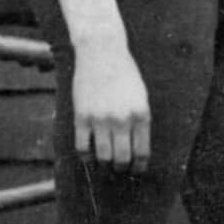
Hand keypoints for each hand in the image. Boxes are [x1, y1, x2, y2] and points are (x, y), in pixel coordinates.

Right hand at [70, 41, 149, 167]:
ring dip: (105, 164)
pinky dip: (86, 156)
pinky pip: (82, 147)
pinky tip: (89, 155)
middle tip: (120, 169)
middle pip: (122, 158)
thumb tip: (137, 148)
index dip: (140, 166)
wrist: (102, 52)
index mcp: (141, 114)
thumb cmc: (124, 74)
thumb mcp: (141, 96)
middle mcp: (122, 119)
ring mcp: (100, 119)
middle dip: (122, 168)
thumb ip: (140, 120)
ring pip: (103, 156)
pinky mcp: (81, 117)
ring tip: (105, 163)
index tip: (137, 170)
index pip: (142, 152)